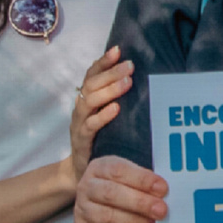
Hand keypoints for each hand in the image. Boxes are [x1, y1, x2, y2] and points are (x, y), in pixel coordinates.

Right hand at [64, 46, 134, 180]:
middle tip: (130, 66)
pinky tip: (116, 109)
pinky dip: (103, 116)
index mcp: (87, 99)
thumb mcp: (108, 118)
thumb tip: (143, 81)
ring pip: (89, 101)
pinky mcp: (81, 141)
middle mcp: (81, 108)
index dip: (103, 62)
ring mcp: (79, 124)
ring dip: (109, 90)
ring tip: (127, 83)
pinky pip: (90, 126)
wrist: (84, 173)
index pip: (92, 75)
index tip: (118, 49)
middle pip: (91, 84)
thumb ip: (118, 101)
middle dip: (111, 72)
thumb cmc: (102, 140)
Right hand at [72, 156, 167, 222]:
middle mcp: (86, 187)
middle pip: (110, 193)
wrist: (110, 222)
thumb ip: (147, 184)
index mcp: (100, 168)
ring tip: (151, 222)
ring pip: (107, 217)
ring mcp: (82, 210)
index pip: (117, 170)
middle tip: (161, 209)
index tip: (162, 188)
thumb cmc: (126, 196)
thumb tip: (162, 190)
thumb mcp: (135, 183)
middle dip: (140, 202)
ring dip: (134, 221)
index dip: (142, 179)